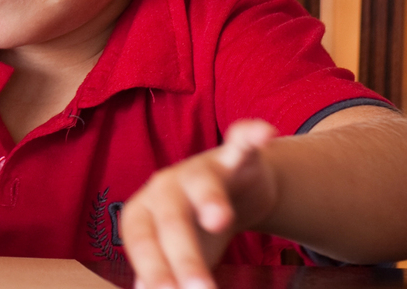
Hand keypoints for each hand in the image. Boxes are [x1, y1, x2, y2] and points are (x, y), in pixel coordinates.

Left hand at [120, 120, 279, 288]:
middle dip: (184, 255)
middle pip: (171, 218)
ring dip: (209, 199)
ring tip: (219, 220)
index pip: (142, 241)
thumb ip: (163, 271)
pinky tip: (264, 135)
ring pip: (202, 181)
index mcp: (145, 213)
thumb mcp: (176, 252)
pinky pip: (242, 143)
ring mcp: (201, 169)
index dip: (152, 268)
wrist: (230, 191)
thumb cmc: (194, 229)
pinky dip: (251, 136)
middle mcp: (167, 187)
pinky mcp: (235, 156)